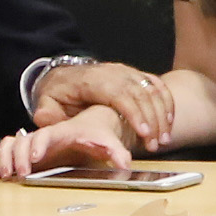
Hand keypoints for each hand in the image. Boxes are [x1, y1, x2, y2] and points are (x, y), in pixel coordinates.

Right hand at [0, 106, 129, 180]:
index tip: (36, 155)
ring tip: (6, 175)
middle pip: (23, 141)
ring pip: (10, 145)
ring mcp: (33, 145)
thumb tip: (125, 164)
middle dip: (19, 156)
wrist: (90, 127)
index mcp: (60, 132)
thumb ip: (116, 152)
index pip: (46, 135)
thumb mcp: (107, 142)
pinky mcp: (28, 155)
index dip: (39, 144)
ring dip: (5, 158)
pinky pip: (8, 154)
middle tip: (22, 173)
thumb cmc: (95, 134)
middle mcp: (43, 137)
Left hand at [37, 59, 175, 151]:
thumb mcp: (47, 101)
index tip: (143, 133)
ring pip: (152, 89)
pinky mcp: (136, 75)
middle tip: (156, 144)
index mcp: (94, 80)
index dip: (134, 113)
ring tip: (165, 139)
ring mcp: (128, 72)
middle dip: (153, 120)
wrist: (68, 74)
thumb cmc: (61, 92)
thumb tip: (45, 119)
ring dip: (162, 114)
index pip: (120, 94)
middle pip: (141, 94)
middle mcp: (115, 73)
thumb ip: (46, 112)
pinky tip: (170, 121)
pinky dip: (167, 103)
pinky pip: (157, 85)